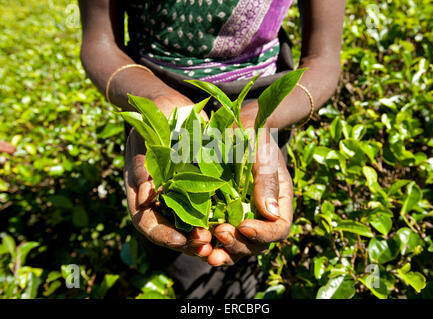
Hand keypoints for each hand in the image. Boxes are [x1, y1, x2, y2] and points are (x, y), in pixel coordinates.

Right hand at [124, 94, 211, 257]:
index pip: (146, 222)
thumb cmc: (156, 116)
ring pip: (189, 225)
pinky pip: (207, 210)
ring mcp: (179, 194)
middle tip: (207, 244)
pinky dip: (217, 219)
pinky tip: (232, 223)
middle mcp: (160, 198)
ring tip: (222, 239)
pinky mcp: (199, 188)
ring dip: (205, 236)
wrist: (176, 105)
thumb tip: (144, 197)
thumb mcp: (147, 136)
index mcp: (141, 190)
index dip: (161, 234)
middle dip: (187, 242)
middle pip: (169, 231)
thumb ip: (143, 166)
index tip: (181, 239)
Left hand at [208, 108, 293, 265]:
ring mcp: (243, 217)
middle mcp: (262, 214)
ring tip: (208, 253)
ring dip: (225, 252)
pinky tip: (197, 243)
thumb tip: (272, 214)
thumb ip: (267, 180)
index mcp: (279, 201)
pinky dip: (211, 244)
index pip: (279, 228)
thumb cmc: (253, 137)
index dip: (264, 234)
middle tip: (221, 234)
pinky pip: (221, 237)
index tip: (245, 227)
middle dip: (240, 245)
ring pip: (239, 246)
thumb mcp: (262, 154)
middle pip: (258, 244)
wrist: (236, 128)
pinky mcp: (224, 215)